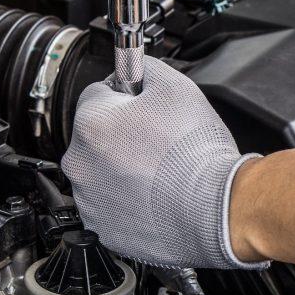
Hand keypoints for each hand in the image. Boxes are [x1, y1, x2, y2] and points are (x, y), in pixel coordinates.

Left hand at [62, 56, 265, 268]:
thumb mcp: (176, 87)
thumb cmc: (196, 153)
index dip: (125, 98)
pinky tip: (152, 195)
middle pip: (96, 136)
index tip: (143, 108)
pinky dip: (125, 201)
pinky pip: (108, 206)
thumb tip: (135, 67)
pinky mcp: (101, 227)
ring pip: (100, 172)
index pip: (96, 94)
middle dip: (120, 135)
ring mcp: (89, 198)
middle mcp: (80, 162)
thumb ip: (145, 67)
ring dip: (120, 169)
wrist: (214, 209)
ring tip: (158, 171)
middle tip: (156, 142)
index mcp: (92, 123)